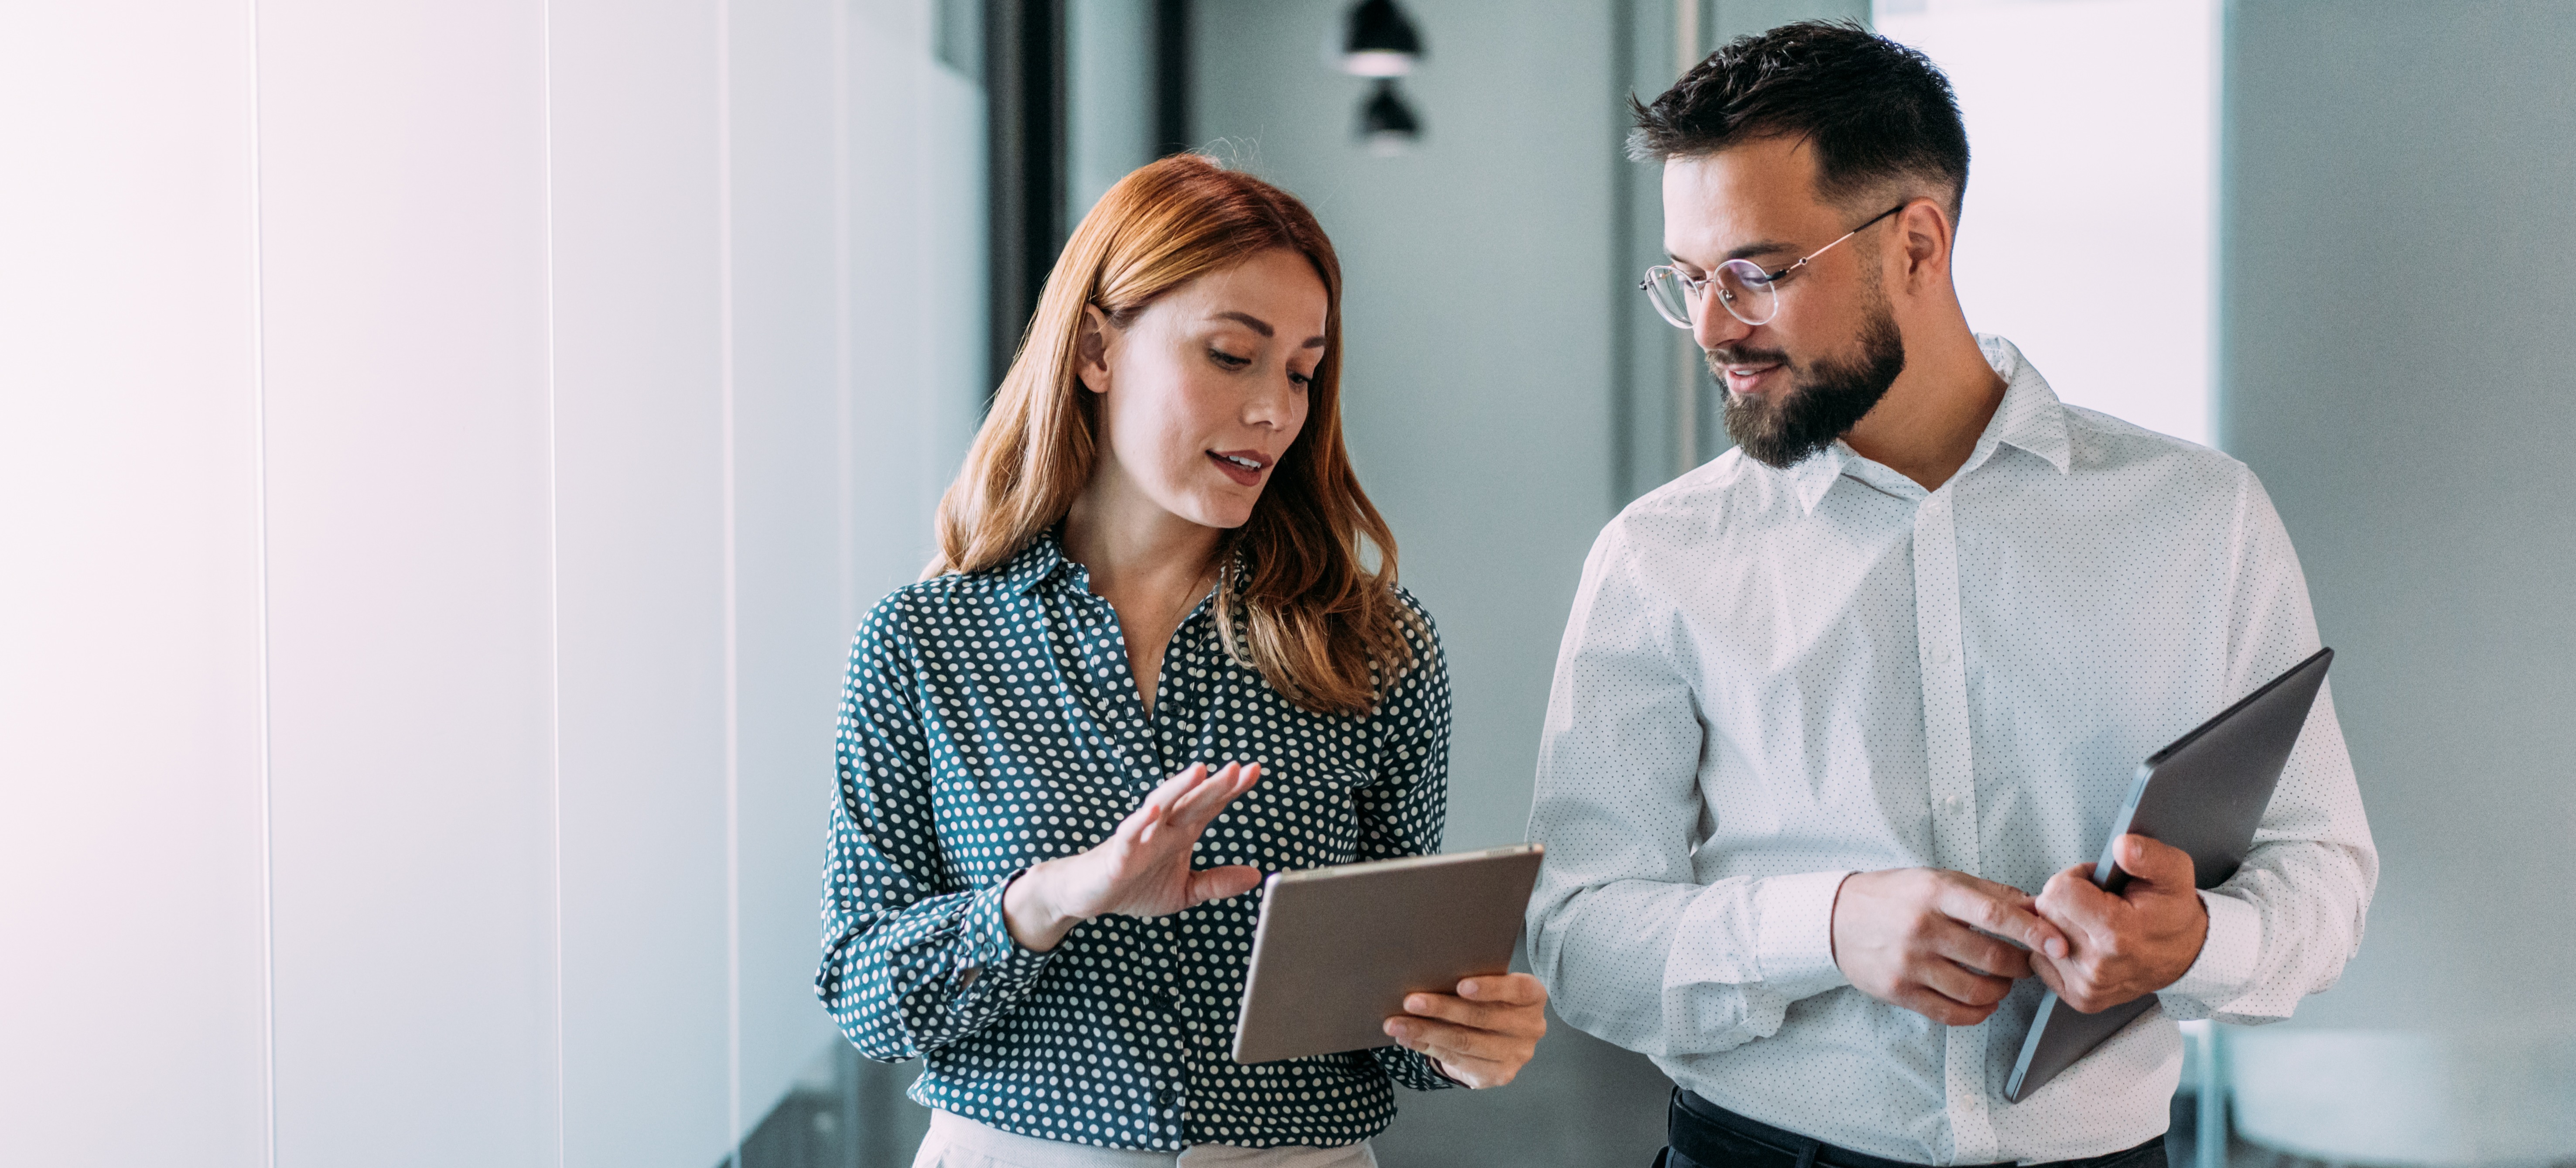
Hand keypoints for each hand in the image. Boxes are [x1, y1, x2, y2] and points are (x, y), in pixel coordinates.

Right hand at [1001, 762, 1264, 951]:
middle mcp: (1163, 827)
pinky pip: (1130, 832)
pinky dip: (1140, 820)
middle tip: (1239, 767)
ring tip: (1200, 770)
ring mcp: (1141, 835)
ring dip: (1179, 787)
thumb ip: (1217, 882)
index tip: (1254, 771)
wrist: (1090, 896)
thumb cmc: (1135, 886)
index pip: (1210, 806)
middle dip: (1215, 785)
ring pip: (1162, 805)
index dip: (1232, 789)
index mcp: (1181, 833)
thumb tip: (1257, 876)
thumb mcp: (1185, 890)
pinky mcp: (1118, 852)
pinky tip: (1154, 808)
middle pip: (1192, 801)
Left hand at [1383, 973, 1547, 1087]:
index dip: (1490, 988)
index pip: (1516, 990)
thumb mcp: (1489, 987)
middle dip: (1442, 1009)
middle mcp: (1531, 1027)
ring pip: (1465, 1041)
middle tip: (1410, 1001)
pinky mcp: (1500, 1075)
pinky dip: (1428, 1047)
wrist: (1499, 1039)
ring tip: (1397, 1024)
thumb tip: (1424, 974)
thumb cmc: (1488, 1000)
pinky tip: (1407, 1038)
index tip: (1460, 985)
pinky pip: (1458, 1060)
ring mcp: (1517, 1054)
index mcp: (1533, 996)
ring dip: (1426, 1031)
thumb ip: (1470, 982)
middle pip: (1482, 1018)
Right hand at [1831, 868, 2071, 1026]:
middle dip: (2022, 966)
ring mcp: (1910, 964)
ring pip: (1976, 991)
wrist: (1836, 918)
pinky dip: (1978, 1012)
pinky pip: (1952, 1013)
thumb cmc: (1894, 896)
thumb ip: (1988, 893)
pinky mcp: (1900, 992)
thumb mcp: (1938, 880)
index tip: (2059, 944)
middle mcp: (1922, 928)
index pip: (1995, 915)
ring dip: (2001, 991)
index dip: (2033, 932)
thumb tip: (2036, 908)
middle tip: (2027, 964)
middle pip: (1992, 958)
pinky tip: (1983, 1002)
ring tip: (2001, 982)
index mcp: (1935, 894)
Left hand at [2027, 834, 2207, 1012]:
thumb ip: (2148, 854)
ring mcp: (2088, 986)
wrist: (2186, 954)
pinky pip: (2041, 961)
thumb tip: (2120, 846)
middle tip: (2096, 903)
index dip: (2075, 879)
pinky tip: (2084, 944)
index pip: (2057, 891)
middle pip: (2046, 913)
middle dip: (2066, 900)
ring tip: (2093, 924)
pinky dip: (2057, 949)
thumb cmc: (2173, 910)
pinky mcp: (2081, 998)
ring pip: (2041, 937)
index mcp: (2116, 932)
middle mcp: (2098, 965)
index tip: (2096, 884)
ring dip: (2061, 925)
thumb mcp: (2173, 871)